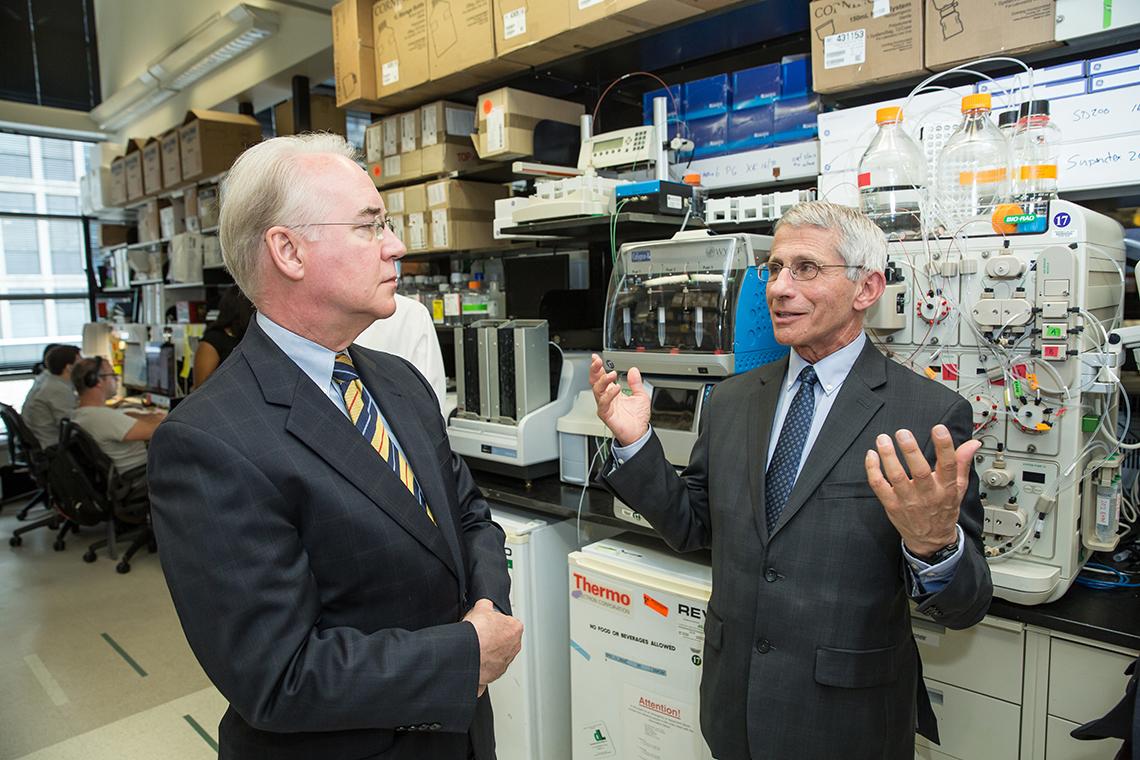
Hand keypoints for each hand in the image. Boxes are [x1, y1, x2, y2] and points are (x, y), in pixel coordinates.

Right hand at [462, 599, 521, 693]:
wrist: (468, 653)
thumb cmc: (478, 633)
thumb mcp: (481, 608)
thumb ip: (486, 604)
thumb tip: (484, 603)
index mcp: (515, 628)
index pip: (509, 622)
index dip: (496, 622)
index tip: (488, 623)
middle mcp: (514, 646)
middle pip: (505, 640)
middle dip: (494, 638)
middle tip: (481, 635)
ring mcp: (506, 661)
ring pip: (498, 654)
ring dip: (490, 652)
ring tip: (477, 647)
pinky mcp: (496, 673)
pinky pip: (490, 668)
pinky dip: (484, 666)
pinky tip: (476, 660)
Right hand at [589, 353, 649, 446]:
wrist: (639, 433)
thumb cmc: (637, 418)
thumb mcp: (641, 396)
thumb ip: (636, 383)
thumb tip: (633, 370)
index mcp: (613, 392)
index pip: (602, 377)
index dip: (598, 367)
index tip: (596, 358)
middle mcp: (607, 398)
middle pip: (595, 381)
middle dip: (594, 370)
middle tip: (597, 362)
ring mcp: (605, 406)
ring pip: (597, 390)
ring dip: (603, 380)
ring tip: (611, 375)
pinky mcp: (606, 414)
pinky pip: (603, 403)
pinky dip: (609, 394)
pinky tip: (616, 388)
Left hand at [864, 425, 980, 557]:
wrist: (931, 540)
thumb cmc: (944, 510)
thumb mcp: (959, 488)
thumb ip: (962, 463)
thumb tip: (972, 444)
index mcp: (946, 488)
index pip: (948, 465)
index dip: (944, 446)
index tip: (939, 429)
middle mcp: (927, 494)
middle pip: (919, 471)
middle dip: (910, 450)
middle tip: (903, 433)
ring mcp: (907, 500)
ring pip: (896, 477)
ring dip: (888, 457)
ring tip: (883, 439)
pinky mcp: (891, 505)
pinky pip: (879, 486)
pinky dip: (872, 470)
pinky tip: (871, 455)